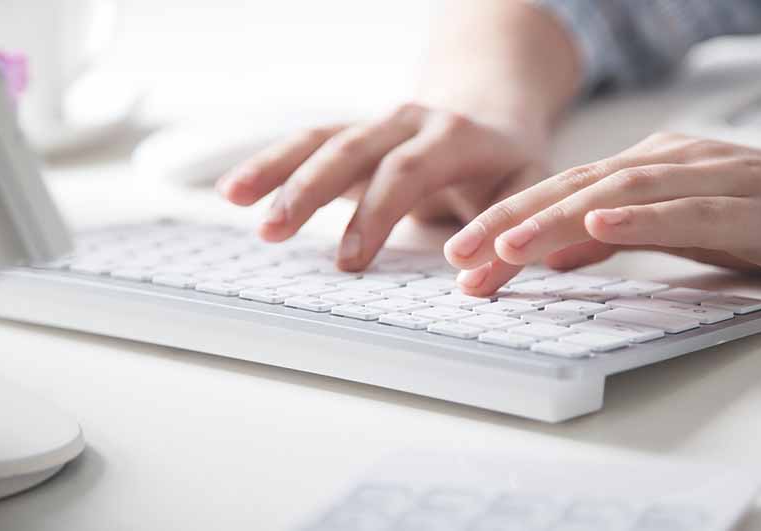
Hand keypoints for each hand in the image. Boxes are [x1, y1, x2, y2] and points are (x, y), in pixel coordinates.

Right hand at [217, 103, 547, 270]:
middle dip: (310, 188)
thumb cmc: (506, 164)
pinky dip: (271, 163)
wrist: (489, 113)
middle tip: (274, 232)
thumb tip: (476, 284)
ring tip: (234, 199)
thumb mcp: (527, 193)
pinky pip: (308, 143)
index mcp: (455, 135)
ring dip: (278, 169)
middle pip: (353, 148)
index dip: (377, 213)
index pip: (408, 170)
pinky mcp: (354, 137)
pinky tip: (235, 188)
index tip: (351, 261)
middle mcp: (409, 122)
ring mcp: (377, 125)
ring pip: (322, 139)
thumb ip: (509, 238)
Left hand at [444, 133, 760, 300]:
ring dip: (556, 220)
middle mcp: (673, 164)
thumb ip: (624, 235)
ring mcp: (715, 178)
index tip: (460, 262)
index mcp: (650, 170)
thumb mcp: (682, 230)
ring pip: (619, 195)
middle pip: (574, 190)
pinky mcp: (757, 206)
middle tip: (456, 258)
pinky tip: (601, 229)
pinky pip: (691, 210)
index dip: (506, 225)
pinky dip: (642, 219)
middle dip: (509, 223)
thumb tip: (559, 251)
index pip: (561, 197)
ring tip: (505, 247)